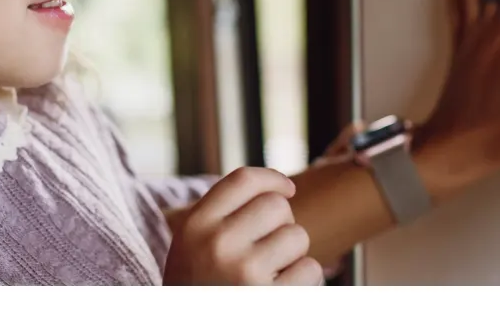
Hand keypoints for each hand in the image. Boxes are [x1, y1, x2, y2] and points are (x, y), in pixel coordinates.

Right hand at [163, 167, 321, 285]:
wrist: (189, 330)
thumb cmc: (197, 288)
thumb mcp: (191, 245)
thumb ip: (222, 216)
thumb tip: (279, 190)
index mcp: (195, 226)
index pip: (243, 180)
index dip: (272, 179)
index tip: (286, 189)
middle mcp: (217, 244)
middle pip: (276, 206)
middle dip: (281, 225)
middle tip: (266, 250)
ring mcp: (245, 272)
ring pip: (298, 236)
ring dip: (293, 255)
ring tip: (270, 274)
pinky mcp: (272, 298)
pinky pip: (310, 270)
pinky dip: (304, 281)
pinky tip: (281, 291)